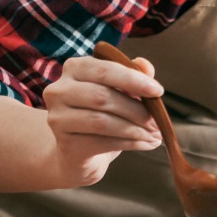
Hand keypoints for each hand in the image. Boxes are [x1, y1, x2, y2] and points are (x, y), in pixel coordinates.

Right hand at [42, 55, 163, 186]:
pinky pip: (103, 142)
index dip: (133, 80)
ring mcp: (58, 117)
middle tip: (158, 122)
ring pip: (103, 121)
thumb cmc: (101, 114)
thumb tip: (145, 65)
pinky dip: (130, 143)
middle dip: (137, 110)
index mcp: (74, 68)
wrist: (77, 152)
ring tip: (155, 135)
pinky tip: (145, 144)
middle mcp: (59, 90)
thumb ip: (132, 76)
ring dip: (135, 129)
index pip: (105, 70)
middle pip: (103, 97)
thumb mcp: (118, 92)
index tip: (158, 91)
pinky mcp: (65, 143)